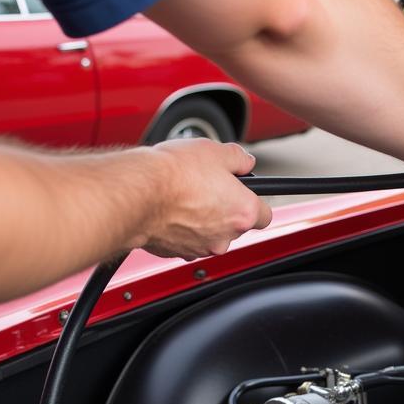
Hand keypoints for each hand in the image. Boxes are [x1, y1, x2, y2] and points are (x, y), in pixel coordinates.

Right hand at [142, 140, 272, 258]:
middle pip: (235, 225)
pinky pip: (186, 239)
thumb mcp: (214, 151)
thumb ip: (238, 158)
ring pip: (210, 234)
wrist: (138, 192)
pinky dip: (181, 228)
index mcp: (243, 213)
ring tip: (184, 196)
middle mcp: (226, 237)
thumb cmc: (175, 173)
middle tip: (206, 186)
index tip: (245, 193)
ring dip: (202, 218)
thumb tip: (245, 161)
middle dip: (224, 208)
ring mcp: (202, 247)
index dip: (255, 202)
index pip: (265, 215)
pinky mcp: (179, 252)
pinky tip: (170, 209)